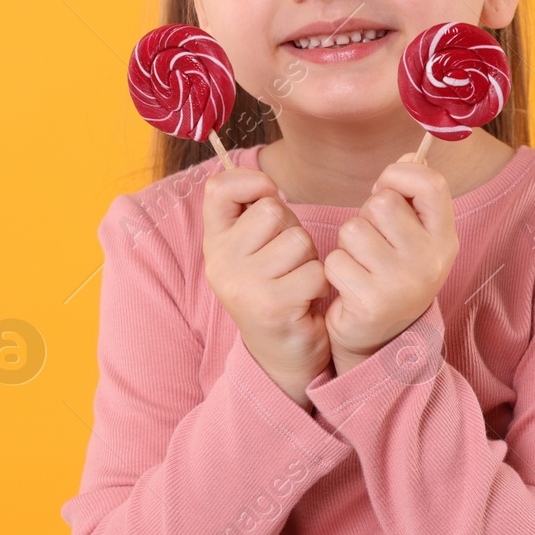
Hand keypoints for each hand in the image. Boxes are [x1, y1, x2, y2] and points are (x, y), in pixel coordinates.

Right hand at [202, 166, 330, 406]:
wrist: (283, 355)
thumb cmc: (278, 289)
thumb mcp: (255, 249)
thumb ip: (254, 213)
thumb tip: (266, 179)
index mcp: (215, 243)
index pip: (219, 188)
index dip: (252, 182)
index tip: (269, 196)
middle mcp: (220, 262)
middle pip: (272, 211)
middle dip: (293, 231)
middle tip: (289, 261)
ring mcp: (242, 285)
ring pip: (298, 240)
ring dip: (309, 259)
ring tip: (297, 280)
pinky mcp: (271, 305)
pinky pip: (314, 271)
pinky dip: (320, 284)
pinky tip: (306, 300)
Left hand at [323, 152, 458, 372]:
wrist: (380, 339)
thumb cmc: (392, 275)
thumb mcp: (413, 236)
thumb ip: (412, 196)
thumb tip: (410, 154)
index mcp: (444, 238)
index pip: (431, 183)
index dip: (400, 175)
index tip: (387, 189)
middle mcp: (431, 260)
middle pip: (382, 203)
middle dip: (366, 217)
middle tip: (372, 243)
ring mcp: (403, 283)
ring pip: (352, 230)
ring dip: (346, 245)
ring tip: (360, 265)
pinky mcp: (372, 302)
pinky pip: (335, 260)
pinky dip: (334, 270)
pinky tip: (349, 286)